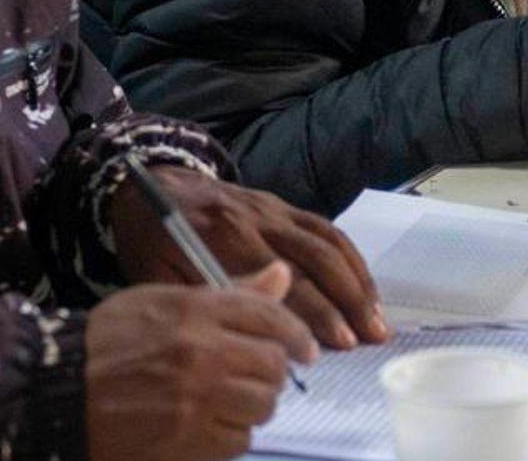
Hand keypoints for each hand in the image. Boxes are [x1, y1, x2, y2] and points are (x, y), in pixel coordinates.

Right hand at [86, 268, 315, 460]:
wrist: (58, 389)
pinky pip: (238, 439)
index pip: (270, 317)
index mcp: (197, 310)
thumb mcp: (165, 300)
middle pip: (272, 365)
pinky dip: (230, 434)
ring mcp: (196, 400)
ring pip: (261, 405)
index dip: (296, 334)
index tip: (304, 349)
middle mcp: (203, 352)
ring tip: (228, 401)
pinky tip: (208, 424)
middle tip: (255, 377)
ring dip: (252, 405)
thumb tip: (283, 275)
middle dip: (270, 373)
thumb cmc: (110, 340)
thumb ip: (231, 293)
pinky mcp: (188, 441)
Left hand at [108, 166, 389, 349]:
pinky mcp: (283, 204)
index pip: (281, 280)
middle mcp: (258, 218)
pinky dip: (351, 259)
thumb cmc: (151, 240)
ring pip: (329, 243)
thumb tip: (252, 332)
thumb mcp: (158, 275)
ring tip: (377, 319)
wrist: (150, 182)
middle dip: (347, 302)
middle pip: (315, 260)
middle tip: (369, 337)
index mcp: (224, 236)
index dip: (312, 313)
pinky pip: (326, 229)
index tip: (335, 345)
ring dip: (358, 282)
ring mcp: (275, 209)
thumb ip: (204, 297)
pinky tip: (364, 288)